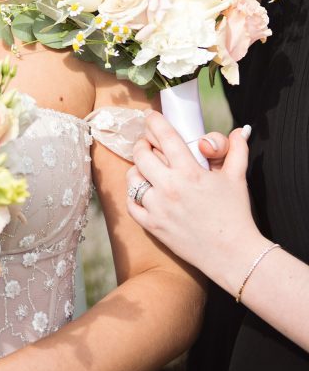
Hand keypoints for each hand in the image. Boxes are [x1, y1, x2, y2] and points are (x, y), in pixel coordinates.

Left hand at [126, 110, 260, 283]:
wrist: (233, 254)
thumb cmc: (236, 214)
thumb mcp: (237, 178)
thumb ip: (237, 151)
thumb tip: (239, 130)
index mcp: (190, 172)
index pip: (165, 136)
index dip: (154, 122)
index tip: (150, 116)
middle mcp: (170, 187)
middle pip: (142, 155)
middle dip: (142, 144)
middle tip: (147, 143)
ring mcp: (158, 208)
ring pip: (133, 178)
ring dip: (137, 169)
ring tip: (144, 167)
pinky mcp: (153, 226)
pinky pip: (131, 204)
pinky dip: (133, 195)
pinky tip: (142, 190)